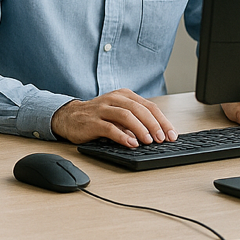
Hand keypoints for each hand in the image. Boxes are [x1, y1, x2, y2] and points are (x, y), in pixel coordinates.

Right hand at [51, 89, 175, 146]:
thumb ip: (136, 119)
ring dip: (140, 129)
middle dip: (154, 125)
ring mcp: (101, 109)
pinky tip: (131, 144)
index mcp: (123, 95)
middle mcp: (113, 99)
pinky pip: (109, 128)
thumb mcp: (119, 113)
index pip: (149, 106)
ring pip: (125, 115)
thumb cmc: (98, 116)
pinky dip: (122, 136)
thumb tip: (159, 135)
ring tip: (149, 141)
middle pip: (139, 109)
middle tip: (162, 139)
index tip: (172, 135)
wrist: (68, 117)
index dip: (162, 121)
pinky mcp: (92, 121)